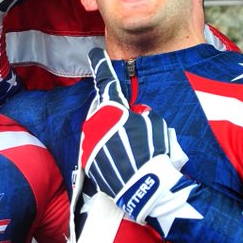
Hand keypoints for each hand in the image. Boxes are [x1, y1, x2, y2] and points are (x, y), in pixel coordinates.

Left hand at [79, 48, 180, 222]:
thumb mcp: (155, 124)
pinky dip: (106, 153)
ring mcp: (89, 142)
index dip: (101, 66)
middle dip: (115, 118)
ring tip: (128, 152)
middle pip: (103, 113)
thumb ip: (140, 114)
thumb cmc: (155, 153)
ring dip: (110, 137)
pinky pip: (96, 150)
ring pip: (98, 132)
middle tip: (131, 134)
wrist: (144, 188)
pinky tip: (119, 162)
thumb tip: (134, 114)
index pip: (107, 82)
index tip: (94, 54)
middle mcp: (95, 123)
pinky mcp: (87, 160)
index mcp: (113, 110)